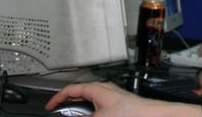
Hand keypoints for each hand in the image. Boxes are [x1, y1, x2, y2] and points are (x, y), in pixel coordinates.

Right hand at [45, 81, 201, 116]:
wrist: (152, 115)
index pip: (71, 89)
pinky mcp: (119, 104)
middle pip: (80, 95)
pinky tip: (95, 116)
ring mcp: (112, 96)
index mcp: (97, 88)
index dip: (57, 98)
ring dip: (82, 110)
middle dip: (70, 105)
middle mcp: (104, 89)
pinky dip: (93, 112)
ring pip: (90, 102)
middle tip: (62, 113)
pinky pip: (100, 106)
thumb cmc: (131, 112)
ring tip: (79, 115)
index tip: (49, 107)